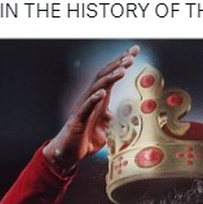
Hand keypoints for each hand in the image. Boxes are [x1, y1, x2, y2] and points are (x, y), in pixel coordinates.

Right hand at [43, 45, 139, 174]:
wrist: (67, 152)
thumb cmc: (84, 139)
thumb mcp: (103, 129)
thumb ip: (110, 119)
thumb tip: (115, 114)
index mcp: (99, 99)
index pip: (111, 76)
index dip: (121, 63)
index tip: (134, 51)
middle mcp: (91, 99)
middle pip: (104, 76)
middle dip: (118, 64)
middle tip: (132, 55)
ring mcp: (84, 108)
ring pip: (97, 87)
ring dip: (110, 78)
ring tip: (122, 71)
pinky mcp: (78, 119)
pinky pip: (86, 107)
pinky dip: (94, 99)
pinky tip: (102, 93)